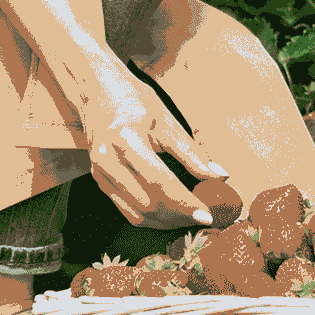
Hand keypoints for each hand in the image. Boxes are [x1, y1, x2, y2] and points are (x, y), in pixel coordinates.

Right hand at [72, 61, 236, 229]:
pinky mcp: (100, 182)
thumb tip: (218, 176)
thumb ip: (192, 152)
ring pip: (138, 213)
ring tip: (190, 218)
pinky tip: (170, 215)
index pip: (160, 181)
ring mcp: (101, 174)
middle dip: (180, 216)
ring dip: (167, 221)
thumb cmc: (132, 100)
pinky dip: (151, 219)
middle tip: (204, 218)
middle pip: (149, 203)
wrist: (96, 93)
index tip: (207, 215)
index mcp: (126, 139)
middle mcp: (108, 161)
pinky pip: (127, 211)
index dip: (186, 202)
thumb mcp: (166, 120)